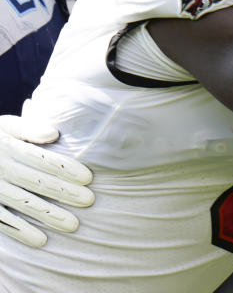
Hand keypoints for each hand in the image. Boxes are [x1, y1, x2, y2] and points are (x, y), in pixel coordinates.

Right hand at [0, 115, 94, 246]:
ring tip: (73, 225)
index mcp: (9, 148)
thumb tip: (54, 134)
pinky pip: (3, 221)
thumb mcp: (5, 127)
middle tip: (89, 201)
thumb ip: (29, 129)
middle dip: (64, 193)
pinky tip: (41, 240)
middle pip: (38, 183)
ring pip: (24, 204)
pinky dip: (21, 231)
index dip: (66, 168)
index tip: (88, 177)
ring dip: (49, 215)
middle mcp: (2, 170)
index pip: (43, 160)